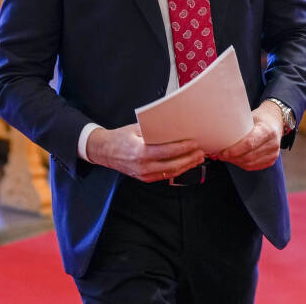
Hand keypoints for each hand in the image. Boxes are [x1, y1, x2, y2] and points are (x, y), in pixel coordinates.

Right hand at [85, 124, 204, 182]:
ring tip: (197, 158)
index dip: (183, 148)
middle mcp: (143, 166)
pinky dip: (178, 170)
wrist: (105, 151)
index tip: (194, 143)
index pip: (167, 151)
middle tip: (201, 152)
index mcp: (140, 152)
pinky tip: (185, 164)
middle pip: (173, 165)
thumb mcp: (136, 129)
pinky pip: (165, 175)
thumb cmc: (120, 137)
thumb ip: (153, 130)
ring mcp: (144, 175)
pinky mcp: (145, 178)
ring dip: (187, 166)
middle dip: (190, 159)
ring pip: (171, 172)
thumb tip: (173, 127)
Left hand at [212, 102, 282, 170]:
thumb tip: (219, 135)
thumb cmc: (260, 118)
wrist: (276, 121)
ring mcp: (273, 153)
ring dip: (236, 162)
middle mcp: (272, 143)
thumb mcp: (250, 117)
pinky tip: (236, 160)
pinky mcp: (272, 159)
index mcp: (266, 130)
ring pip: (251, 163)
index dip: (234, 150)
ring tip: (227, 158)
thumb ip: (239, 127)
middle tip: (221, 155)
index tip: (223, 152)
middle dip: (233, 158)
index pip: (249, 143)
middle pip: (249, 156)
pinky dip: (243, 164)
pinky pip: (255, 166)